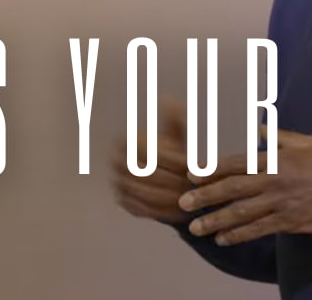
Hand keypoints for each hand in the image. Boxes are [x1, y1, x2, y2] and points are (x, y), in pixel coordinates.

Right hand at [110, 96, 192, 224]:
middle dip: (174, 182)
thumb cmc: (172, 156)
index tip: (195, 167)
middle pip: (151, 175)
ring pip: (147, 193)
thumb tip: (170, 99)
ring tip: (189, 199)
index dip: (177, 161)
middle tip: (195, 188)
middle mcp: (117, 161)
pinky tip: (177, 210)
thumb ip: (175, 121)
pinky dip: (159, 211)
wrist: (161, 179)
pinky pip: (141, 208)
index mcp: (128, 141)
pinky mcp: (122, 200)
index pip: (155, 153)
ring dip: (170, 198)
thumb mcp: (176, 137)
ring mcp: (117, 181)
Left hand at [178, 127, 311, 245]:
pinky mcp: (288, 222)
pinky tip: (223, 239)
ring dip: (216, 221)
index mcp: (276, 159)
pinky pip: (258, 230)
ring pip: (241, 214)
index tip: (191, 174)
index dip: (211, 169)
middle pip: (232, 189)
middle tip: (184, 204)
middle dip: (205, 197)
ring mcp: (280, 204)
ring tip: (196, 228)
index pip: (236, 164)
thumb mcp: (307, 141)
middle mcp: (274, 181)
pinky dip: (238, 235)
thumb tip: (260, 126)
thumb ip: (280, 135)